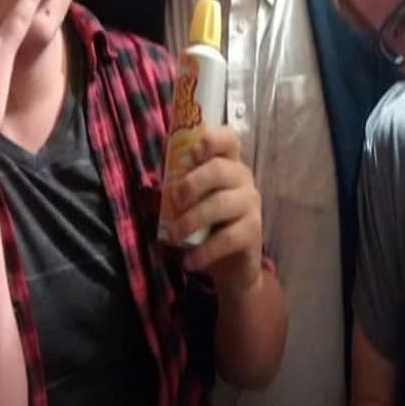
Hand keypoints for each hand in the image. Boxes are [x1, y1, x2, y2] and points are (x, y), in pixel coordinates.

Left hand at [166, 125, 262, 295]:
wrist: (233, 265)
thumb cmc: (208, 225)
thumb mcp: (192, 203)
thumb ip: (178, 188)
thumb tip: (151, 184)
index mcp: (227, 164)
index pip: (228, 140)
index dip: (213, 139)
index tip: (195, 151)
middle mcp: (243, 179)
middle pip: (219, 169)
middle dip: (191, 184)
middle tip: (175, 202)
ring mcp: (250, 204)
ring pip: (221, 204)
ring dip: (192, 219)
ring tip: (175, 235)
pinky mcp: (253, 231)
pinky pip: (227, 238)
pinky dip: (204, 251)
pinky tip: (190, 260)